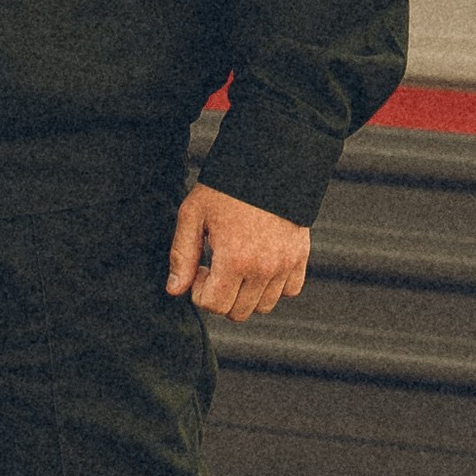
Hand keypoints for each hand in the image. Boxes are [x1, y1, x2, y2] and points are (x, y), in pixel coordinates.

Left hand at [166, 182, 308, 321]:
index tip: (200, 266)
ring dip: (246, 294)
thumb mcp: (193, 214)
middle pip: (237, 312)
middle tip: (216, 266)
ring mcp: (285, 265)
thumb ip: (181, 255)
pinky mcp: (300, 257)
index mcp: (234, 260)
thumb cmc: (226, 187)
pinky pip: (289, 291)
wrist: (269, 163)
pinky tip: (259, 263)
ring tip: (237, 265)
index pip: (213, 305)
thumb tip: (174, 290)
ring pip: (264, 307)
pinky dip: (274, 286)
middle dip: (220, 296)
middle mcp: (264, 269)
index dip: (198, 291)